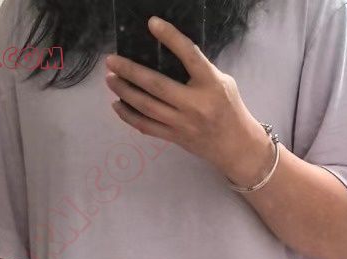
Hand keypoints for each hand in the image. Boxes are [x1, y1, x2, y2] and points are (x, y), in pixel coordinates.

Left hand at [105, 16, 273, 188]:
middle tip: (111, 61)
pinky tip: (117, 105)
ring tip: (110, 79)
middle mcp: (194, 104)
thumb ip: (198, 70)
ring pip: (146, 107)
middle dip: (130, 72)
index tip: (152, 24)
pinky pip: (146, 127)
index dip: (170, 38)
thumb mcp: (221, 82)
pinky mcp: (174, 138)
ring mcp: (182, 123)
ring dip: (125, 92)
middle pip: (156, 85)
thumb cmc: (229, 108)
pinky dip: (129, 116)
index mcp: (210, 84)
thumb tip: (169, 56)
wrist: (235, 146)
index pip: (189, 55)